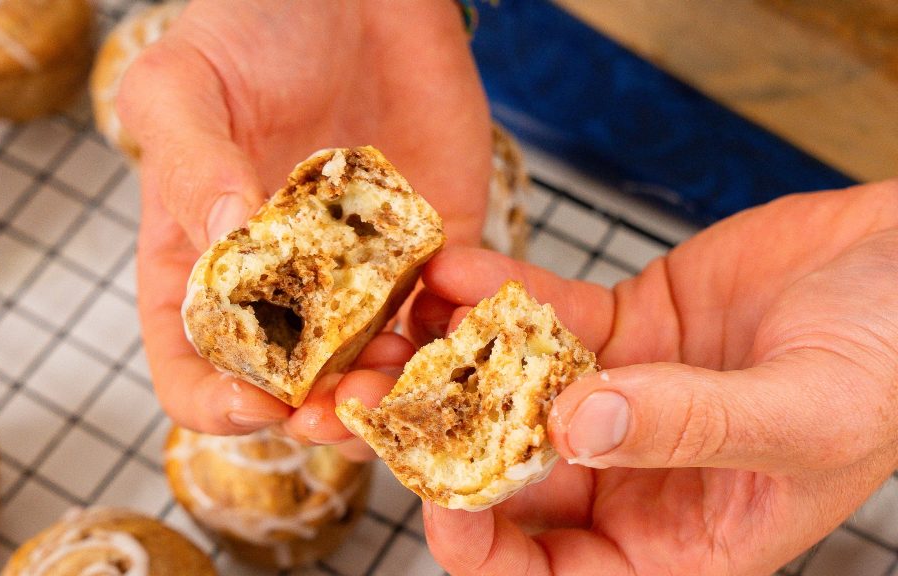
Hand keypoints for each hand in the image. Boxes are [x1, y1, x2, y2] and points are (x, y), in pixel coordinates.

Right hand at [119, 0, 491, 435]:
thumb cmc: (248, 28)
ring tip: (403, 377)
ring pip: (372, 370)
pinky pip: (442, 317)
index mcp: (201, 269)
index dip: (216, 403)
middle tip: (342, 413)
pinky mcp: (427, 254)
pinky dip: (451, 338)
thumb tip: (228, 237)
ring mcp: (356, 279)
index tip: (257, 403)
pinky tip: (457, 329)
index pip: (193, 370)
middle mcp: (279, 288)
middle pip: (289, 390)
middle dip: (315, 416)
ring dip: (388, 391)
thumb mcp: (182, 88)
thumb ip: (188, 165)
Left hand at [405, 182, 897, 574]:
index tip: (438, 505)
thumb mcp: (805, 415)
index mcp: (677, 541)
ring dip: (445, 359)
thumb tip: (578, 427)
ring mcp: (615, 397)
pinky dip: (494, 294)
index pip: (559, 575)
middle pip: (507, 476)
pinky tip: (454, 271)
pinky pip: (537, 317)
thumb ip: (693, 427)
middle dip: (434, 440)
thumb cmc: (888, 363)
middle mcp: (631, 476)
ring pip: (506, 391)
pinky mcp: (613, 328)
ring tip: (392, 325)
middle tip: (370, 399)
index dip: (488, 553)